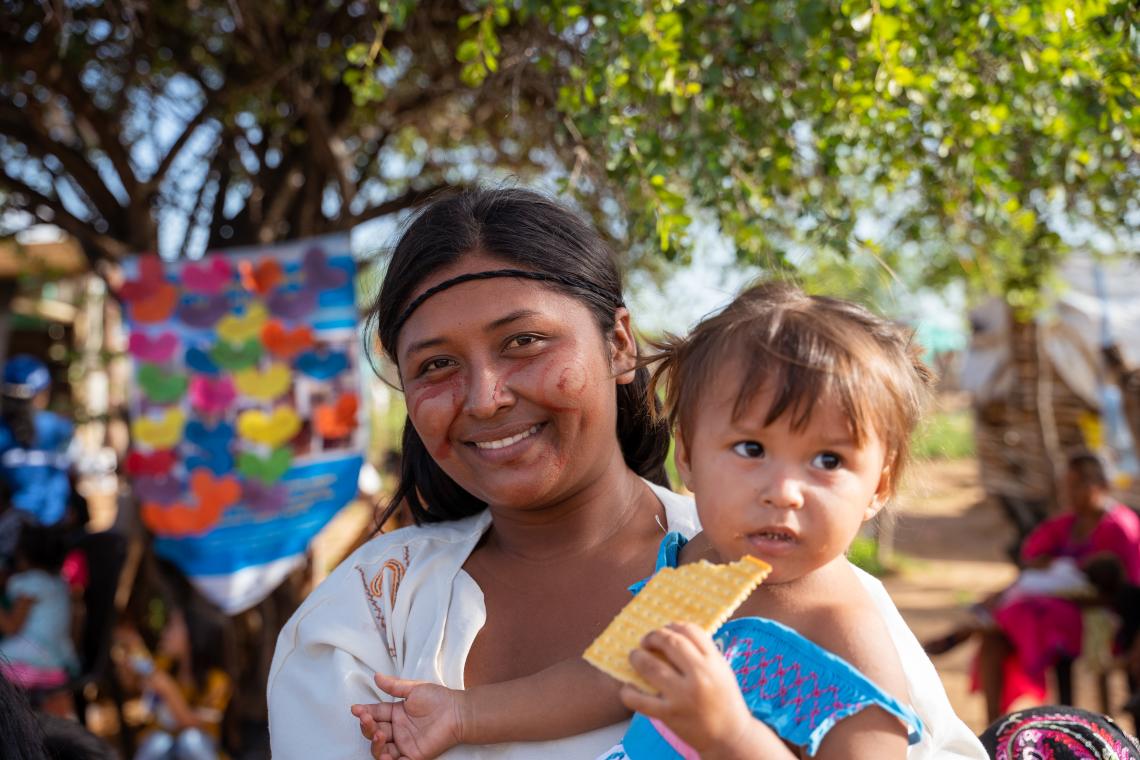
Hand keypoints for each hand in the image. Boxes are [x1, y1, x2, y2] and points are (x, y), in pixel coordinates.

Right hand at [350, 673, 465, 759]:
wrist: (457, 712)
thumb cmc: (439, 699)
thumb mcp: (414, 689)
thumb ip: (394, 686)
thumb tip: (376, 676)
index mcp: (396, 714)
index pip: (375, 714)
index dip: (364, 712)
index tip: (355, 709)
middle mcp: (398, 730)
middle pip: (374, 731)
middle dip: (366, 726)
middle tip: (366, 719)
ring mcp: (404, 743)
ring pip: (380, 748)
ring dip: (375, 743)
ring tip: (379, 733)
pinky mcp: (413, 755)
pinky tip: (383, 755)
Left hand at [619, 622, 757, 755]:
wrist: (729, 737)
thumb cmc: (724, 701)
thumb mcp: (721, 671)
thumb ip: (702, 653)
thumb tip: (672, 635)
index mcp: (714, 662)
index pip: (690, 631)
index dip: (674, 625)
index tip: (667, 629)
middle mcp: (699, 676)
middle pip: (670, 643)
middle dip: (653, 636)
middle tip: (646, 640)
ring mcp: (682, 696)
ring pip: (650, 666)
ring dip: (637, 657)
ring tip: (634, 656)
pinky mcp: (668, 714)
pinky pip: (639, 700)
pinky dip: (628, 691)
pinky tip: (627, 687)